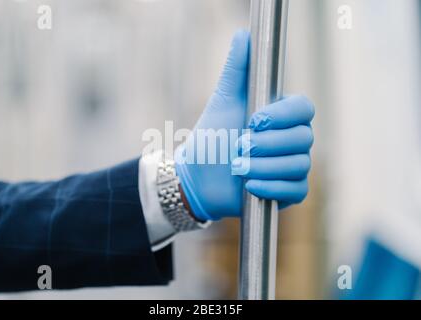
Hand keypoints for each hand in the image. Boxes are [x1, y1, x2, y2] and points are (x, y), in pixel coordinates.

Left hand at [175, 30, 314, 220]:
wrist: (198, 174)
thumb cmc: (212, 135)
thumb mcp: (223, 100)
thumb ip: (236, 70)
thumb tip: (244, 35)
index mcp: (283, 115)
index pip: (304, 109)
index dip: (283, 115)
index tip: (254, 120)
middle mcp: (293, 139)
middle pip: (304, 138)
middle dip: (267, 144)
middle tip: (238, 145)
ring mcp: (293, 165)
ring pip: (298, 165)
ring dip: (263, 166)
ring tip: (236, 166)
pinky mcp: (289, 190)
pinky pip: (296, 190)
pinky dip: (271, 187)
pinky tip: (249, 184)